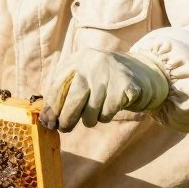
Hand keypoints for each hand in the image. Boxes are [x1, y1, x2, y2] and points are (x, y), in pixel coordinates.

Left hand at [39, 49, 168, 130]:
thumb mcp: (83, 77)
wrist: (142, 71)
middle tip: (65, 128)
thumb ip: (64, 93)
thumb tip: (45, 119)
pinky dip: (105, 116)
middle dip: (66, 119)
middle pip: (72, 99)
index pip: (57, 86)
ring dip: (89, 119)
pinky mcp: (124, 86)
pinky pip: (107, 113)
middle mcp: (92, 63)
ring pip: (90, 111)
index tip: (49, 122)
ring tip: (94, 112)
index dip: (51, 107)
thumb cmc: (103, 80)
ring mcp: (109, 74)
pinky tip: (110, 106)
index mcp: (77, 59)